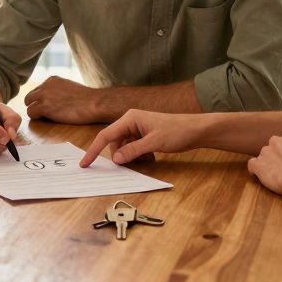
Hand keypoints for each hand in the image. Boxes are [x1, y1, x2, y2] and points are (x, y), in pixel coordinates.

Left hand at [22, 76, 107, 123]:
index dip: (42, 100)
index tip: (49, 107)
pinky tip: (47, 119)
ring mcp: (44, 95)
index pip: (38, 90)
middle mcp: (45, 85)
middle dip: (35, 105)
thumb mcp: (69, 87)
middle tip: (45, 114)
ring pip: (28, 104)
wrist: (93, 103)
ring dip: (35, 112)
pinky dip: (36, 118)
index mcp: (51, 79)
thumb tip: (53, 99)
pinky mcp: (44, 107)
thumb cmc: (86, 99)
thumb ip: (57, 90)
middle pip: (30, 97)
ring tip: (47, 117)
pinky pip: (31, 113)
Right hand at [79, 110, 207, 166]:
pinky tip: (151, 157)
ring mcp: (138, 129)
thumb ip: (133, 151)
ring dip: (133, 157)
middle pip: (115, 143)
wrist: (196, 130)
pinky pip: (134, 149)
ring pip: (125, 148)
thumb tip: (115, 159)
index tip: (85, 163)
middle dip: (122, 156)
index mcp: (130, 118)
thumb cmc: (177, 131)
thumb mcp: (154, 143)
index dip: (93, 150)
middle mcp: (131, 122)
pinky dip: (139, 156)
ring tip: (148, 158)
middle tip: (135, 163)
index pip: (105, 135)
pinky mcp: (144, 136)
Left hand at [247, 129, 281, 195]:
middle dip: (278, 154)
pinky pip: (252, 164)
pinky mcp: (259, 164)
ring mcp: (266, 152)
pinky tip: (258, 175)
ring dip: (268, 163)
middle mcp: (277, 140)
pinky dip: (254, 169)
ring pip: (263, 155)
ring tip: (275, 174)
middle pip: (275, 144)